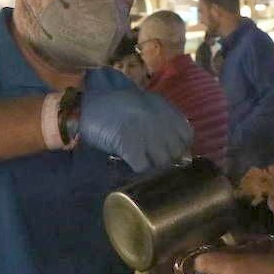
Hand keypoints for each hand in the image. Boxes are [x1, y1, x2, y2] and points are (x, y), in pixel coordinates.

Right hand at [78, 88, 192, 171]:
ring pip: (163, 162)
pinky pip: (143, 167)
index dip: (180, 147)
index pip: (187, 136)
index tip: (171, 153)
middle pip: (176, 152)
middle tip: (153, 162)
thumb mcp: (144, 105)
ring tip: (141, 164)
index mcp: (164, 109)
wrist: (87, 103)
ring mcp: (145, 133)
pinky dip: (138, 170)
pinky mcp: (130, 145)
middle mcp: (159, 120)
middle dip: (167, 160)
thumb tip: (179, 150)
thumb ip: (162, 120)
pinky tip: (130, 165)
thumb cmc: (114, 105)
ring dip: (153, 167)